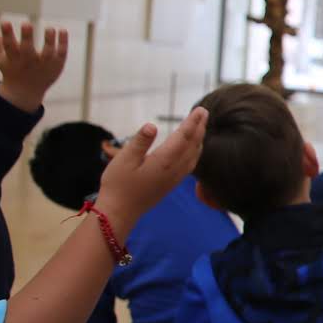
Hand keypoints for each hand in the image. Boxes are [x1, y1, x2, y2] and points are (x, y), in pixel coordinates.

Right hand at [0, 17, 69, 112]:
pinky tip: (62, 30)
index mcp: (12, 59)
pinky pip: (61, 53)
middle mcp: (28, 63)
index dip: (6, 34)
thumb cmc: (9, 68)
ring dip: (49, 40)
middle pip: (28, 50)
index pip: (8, 46)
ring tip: (50, 28)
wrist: (26, 91)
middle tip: (26, 24)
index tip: (5, 22)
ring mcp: (44, 65)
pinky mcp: (57, 65)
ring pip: (48, 53)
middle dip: (27, 37)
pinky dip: (63, 42)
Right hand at [92, 108, 206, 228]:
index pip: (183, 137)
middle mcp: (174, 170)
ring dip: (199, 140)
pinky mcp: (171, 184)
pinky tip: (193, 149)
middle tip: (204, 113)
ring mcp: (174, 178)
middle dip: (199, 128)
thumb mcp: (123, 160)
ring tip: (201, 127)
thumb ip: (140, 142)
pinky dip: (195, 152)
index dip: (192, 122)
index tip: (200, 110)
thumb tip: (152, 125)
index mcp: (163, 161)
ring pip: (194, 156)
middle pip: (192, 145)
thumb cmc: (118, 185)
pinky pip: (190, 165)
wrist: (120, 212)